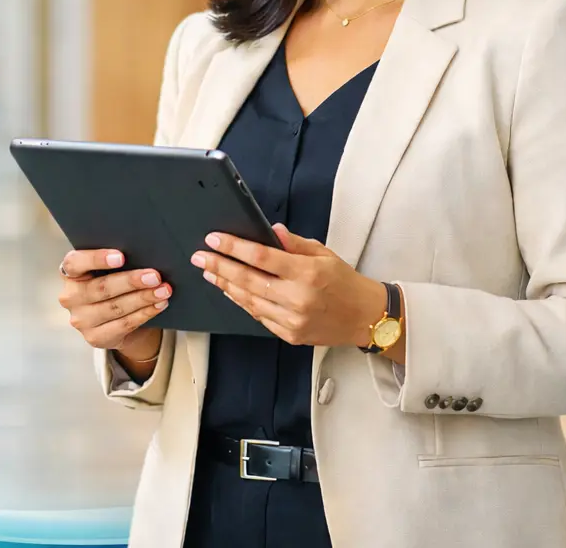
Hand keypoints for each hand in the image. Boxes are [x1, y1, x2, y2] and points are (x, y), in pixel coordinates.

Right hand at [57, 248, 171, 358]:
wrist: (109, 318)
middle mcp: (70, 297)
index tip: (121, 257)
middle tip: (154, 276)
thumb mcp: (104, 270)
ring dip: (143, 298)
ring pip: (115, 307)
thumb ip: (114, 261)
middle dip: (131, 281)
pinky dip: (144, 313)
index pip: (75, 263)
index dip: (97, 259)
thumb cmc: (109, 282)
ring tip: (163, 290)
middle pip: (101, 288)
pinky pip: (124, 324)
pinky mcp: (94, 337)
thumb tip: (143, 253)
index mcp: (69, 273)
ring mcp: (81, 320)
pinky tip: (158, 305)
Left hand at [192, 223, 388, 348]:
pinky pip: (258, 316)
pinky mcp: (289, 334)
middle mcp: (298, 297)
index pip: (261, 257)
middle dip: (219, 266)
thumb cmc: (344, 282)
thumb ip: (294, 243)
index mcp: (307, 272)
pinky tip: (230, 291)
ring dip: (225, 285)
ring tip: (209, 273)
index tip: (214, 239)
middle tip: (200, 257)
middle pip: (248, 279)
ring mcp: (292, 319)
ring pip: (249, 300)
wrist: (365, 317)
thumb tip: (270, 231)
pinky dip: (241, 302)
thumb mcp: (324, 254)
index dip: (233, 247)